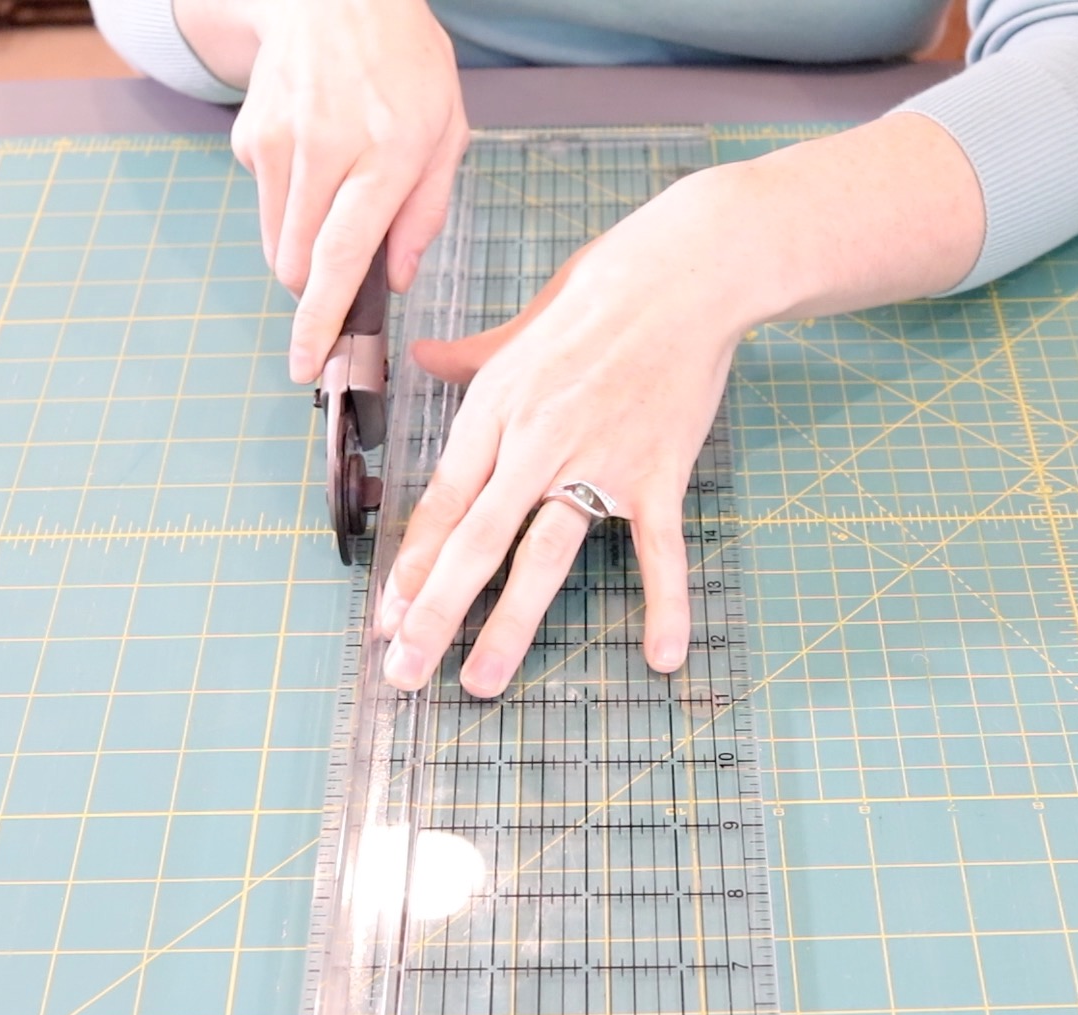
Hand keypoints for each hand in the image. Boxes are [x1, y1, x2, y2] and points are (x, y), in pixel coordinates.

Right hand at [229, 0, 466, 382]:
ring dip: (306, 248)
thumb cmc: (404, 64)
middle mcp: (324, 151)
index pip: (340, 257)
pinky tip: (318, 156)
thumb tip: (393, 279)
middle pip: (300, 264)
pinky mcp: (250, 139)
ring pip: (278, 244)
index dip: (321, 321)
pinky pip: (268, 205)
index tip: (306, 366)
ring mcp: (278, 143)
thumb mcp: (446, 131)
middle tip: (347, 281)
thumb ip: (425, 212)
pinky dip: (292, 204)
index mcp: (386, 155)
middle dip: (319, 292)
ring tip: (341, 194)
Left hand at [372, 116, 986, 697]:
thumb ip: (472, 357)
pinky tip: (661, 658)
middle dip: (435, 613)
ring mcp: (598, 460)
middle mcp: (536, 441)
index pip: (445, 502)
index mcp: (497, 406)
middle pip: (476, 540)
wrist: (691, 270)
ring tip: (482, 682)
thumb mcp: (525, 319)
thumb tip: (424, 359)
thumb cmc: (607, 286)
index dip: (413, 566)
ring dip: (511, 623)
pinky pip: (659, 550)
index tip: (386, 621)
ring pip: (545, 553)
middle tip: (404, 673)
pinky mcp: (658, 471)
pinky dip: (665, 603)